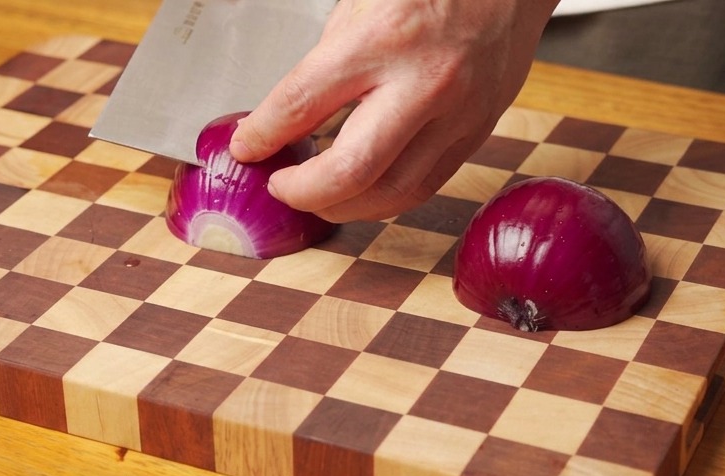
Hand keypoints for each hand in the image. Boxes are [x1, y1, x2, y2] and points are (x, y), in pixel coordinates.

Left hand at [228, 0, 559, 222]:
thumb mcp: (362, 5)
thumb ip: (326, 65)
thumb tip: (286, 118)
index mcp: (383, 38)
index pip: (301, 105)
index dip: (262, 135)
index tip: (247, 147)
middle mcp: (424, 83)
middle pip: (352, 170)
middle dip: (303, 191)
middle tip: (280, 186)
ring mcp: (457, 115)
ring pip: (392, 193)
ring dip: (344, 206)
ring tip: (317, 197)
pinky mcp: (477, 133)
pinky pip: (425, 185)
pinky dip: (385, 197)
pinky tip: (362, 191)